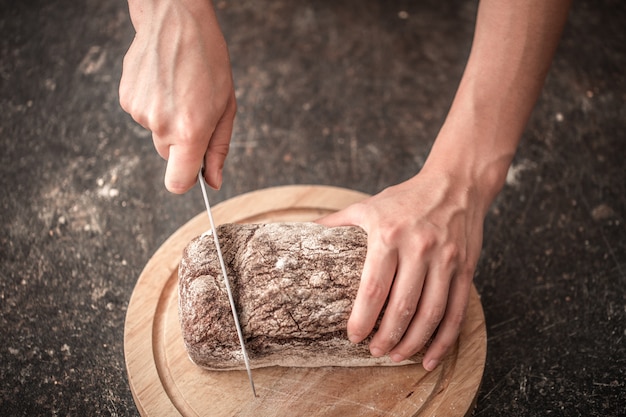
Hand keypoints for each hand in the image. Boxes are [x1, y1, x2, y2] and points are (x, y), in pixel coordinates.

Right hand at [119, 0, 235, 191]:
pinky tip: (162, 82)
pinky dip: (153, 105)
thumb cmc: (208, 61)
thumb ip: (218, 149)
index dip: (185, 181)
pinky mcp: (126, 100)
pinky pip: (143, 116)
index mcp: (190, 131)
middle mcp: (161, 126)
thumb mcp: (226, 106)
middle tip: (194, 109)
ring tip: (178, 88)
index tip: (192, 172)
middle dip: (182, 141)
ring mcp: (140, 112)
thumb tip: (213, 181)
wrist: (175, 20)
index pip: (177, 182)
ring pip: (156, 133)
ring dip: (168, 119)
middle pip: (169, 155)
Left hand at [316, 169, 485, 370]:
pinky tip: (429, 358)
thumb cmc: (406, 198)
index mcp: (389, 235)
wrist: (456, 183)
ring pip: (430, 314)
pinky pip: (456, 312)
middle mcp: (419, 249)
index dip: (362, 318)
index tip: (353, 336)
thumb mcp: (369, 206)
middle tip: (373, 351)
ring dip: (412, 342)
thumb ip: (337, 222)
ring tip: (396, 356)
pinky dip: (443, 341)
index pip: (373, 288)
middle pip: (402, 307)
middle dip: (386, 337)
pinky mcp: (466, 269)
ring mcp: (446, 260)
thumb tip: (304, 231)